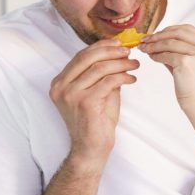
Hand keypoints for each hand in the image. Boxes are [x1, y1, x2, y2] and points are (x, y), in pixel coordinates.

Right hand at [50, 40, 139, 166]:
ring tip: (135, 65)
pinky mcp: (85, 102)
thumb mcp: (97, 92)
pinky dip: (123, 77)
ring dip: (121, 64)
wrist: (91, 149)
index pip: (80, 56)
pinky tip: (132, 79)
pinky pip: (108, 82)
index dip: (100, 47)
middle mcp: (61, 87)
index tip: (118, 44)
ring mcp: (71, 94)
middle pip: (88, 57)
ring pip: (99, 68)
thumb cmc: (95, 123)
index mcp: (59, 83)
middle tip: (128, 51)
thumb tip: (119, 54)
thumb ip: (102, 74)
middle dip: (111, 51)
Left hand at [139, 24, 194, 114]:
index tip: (157, 34)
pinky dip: (156, 55)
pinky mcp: (186, 62)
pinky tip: (151, 57)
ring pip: (169, 42)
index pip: (187, 29)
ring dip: (154, 44)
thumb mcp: (192, 64)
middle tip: (146, 39)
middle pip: (178, 32)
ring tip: (145, 48)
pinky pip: (165, 55)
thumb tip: (158, 41)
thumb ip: (179, 51)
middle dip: (159, 34)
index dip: (169, 30)